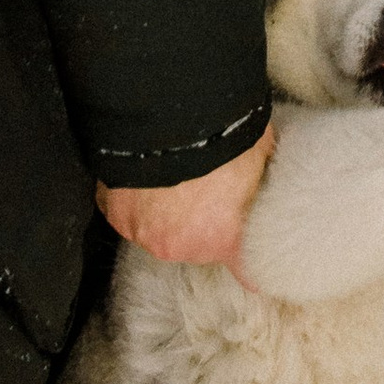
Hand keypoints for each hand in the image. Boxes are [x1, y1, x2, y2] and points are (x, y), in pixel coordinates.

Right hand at [98, 127, 274, 277]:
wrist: (169, 111)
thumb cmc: (223, 133)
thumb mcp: (261, 158)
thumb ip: (260, 186)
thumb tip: (268, 182)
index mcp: (223, 238)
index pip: (245, 273)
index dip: (248, 263)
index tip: (252, 264)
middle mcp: (181, 245)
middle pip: (195, 243)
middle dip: (201, 219)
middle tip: (206, 184)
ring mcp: (144, 232)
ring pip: (159, 228)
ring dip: (164, 208)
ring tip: (173, 172)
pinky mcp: (115, 213)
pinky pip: (129, 210)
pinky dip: (135, 195)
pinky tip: (146, 170)